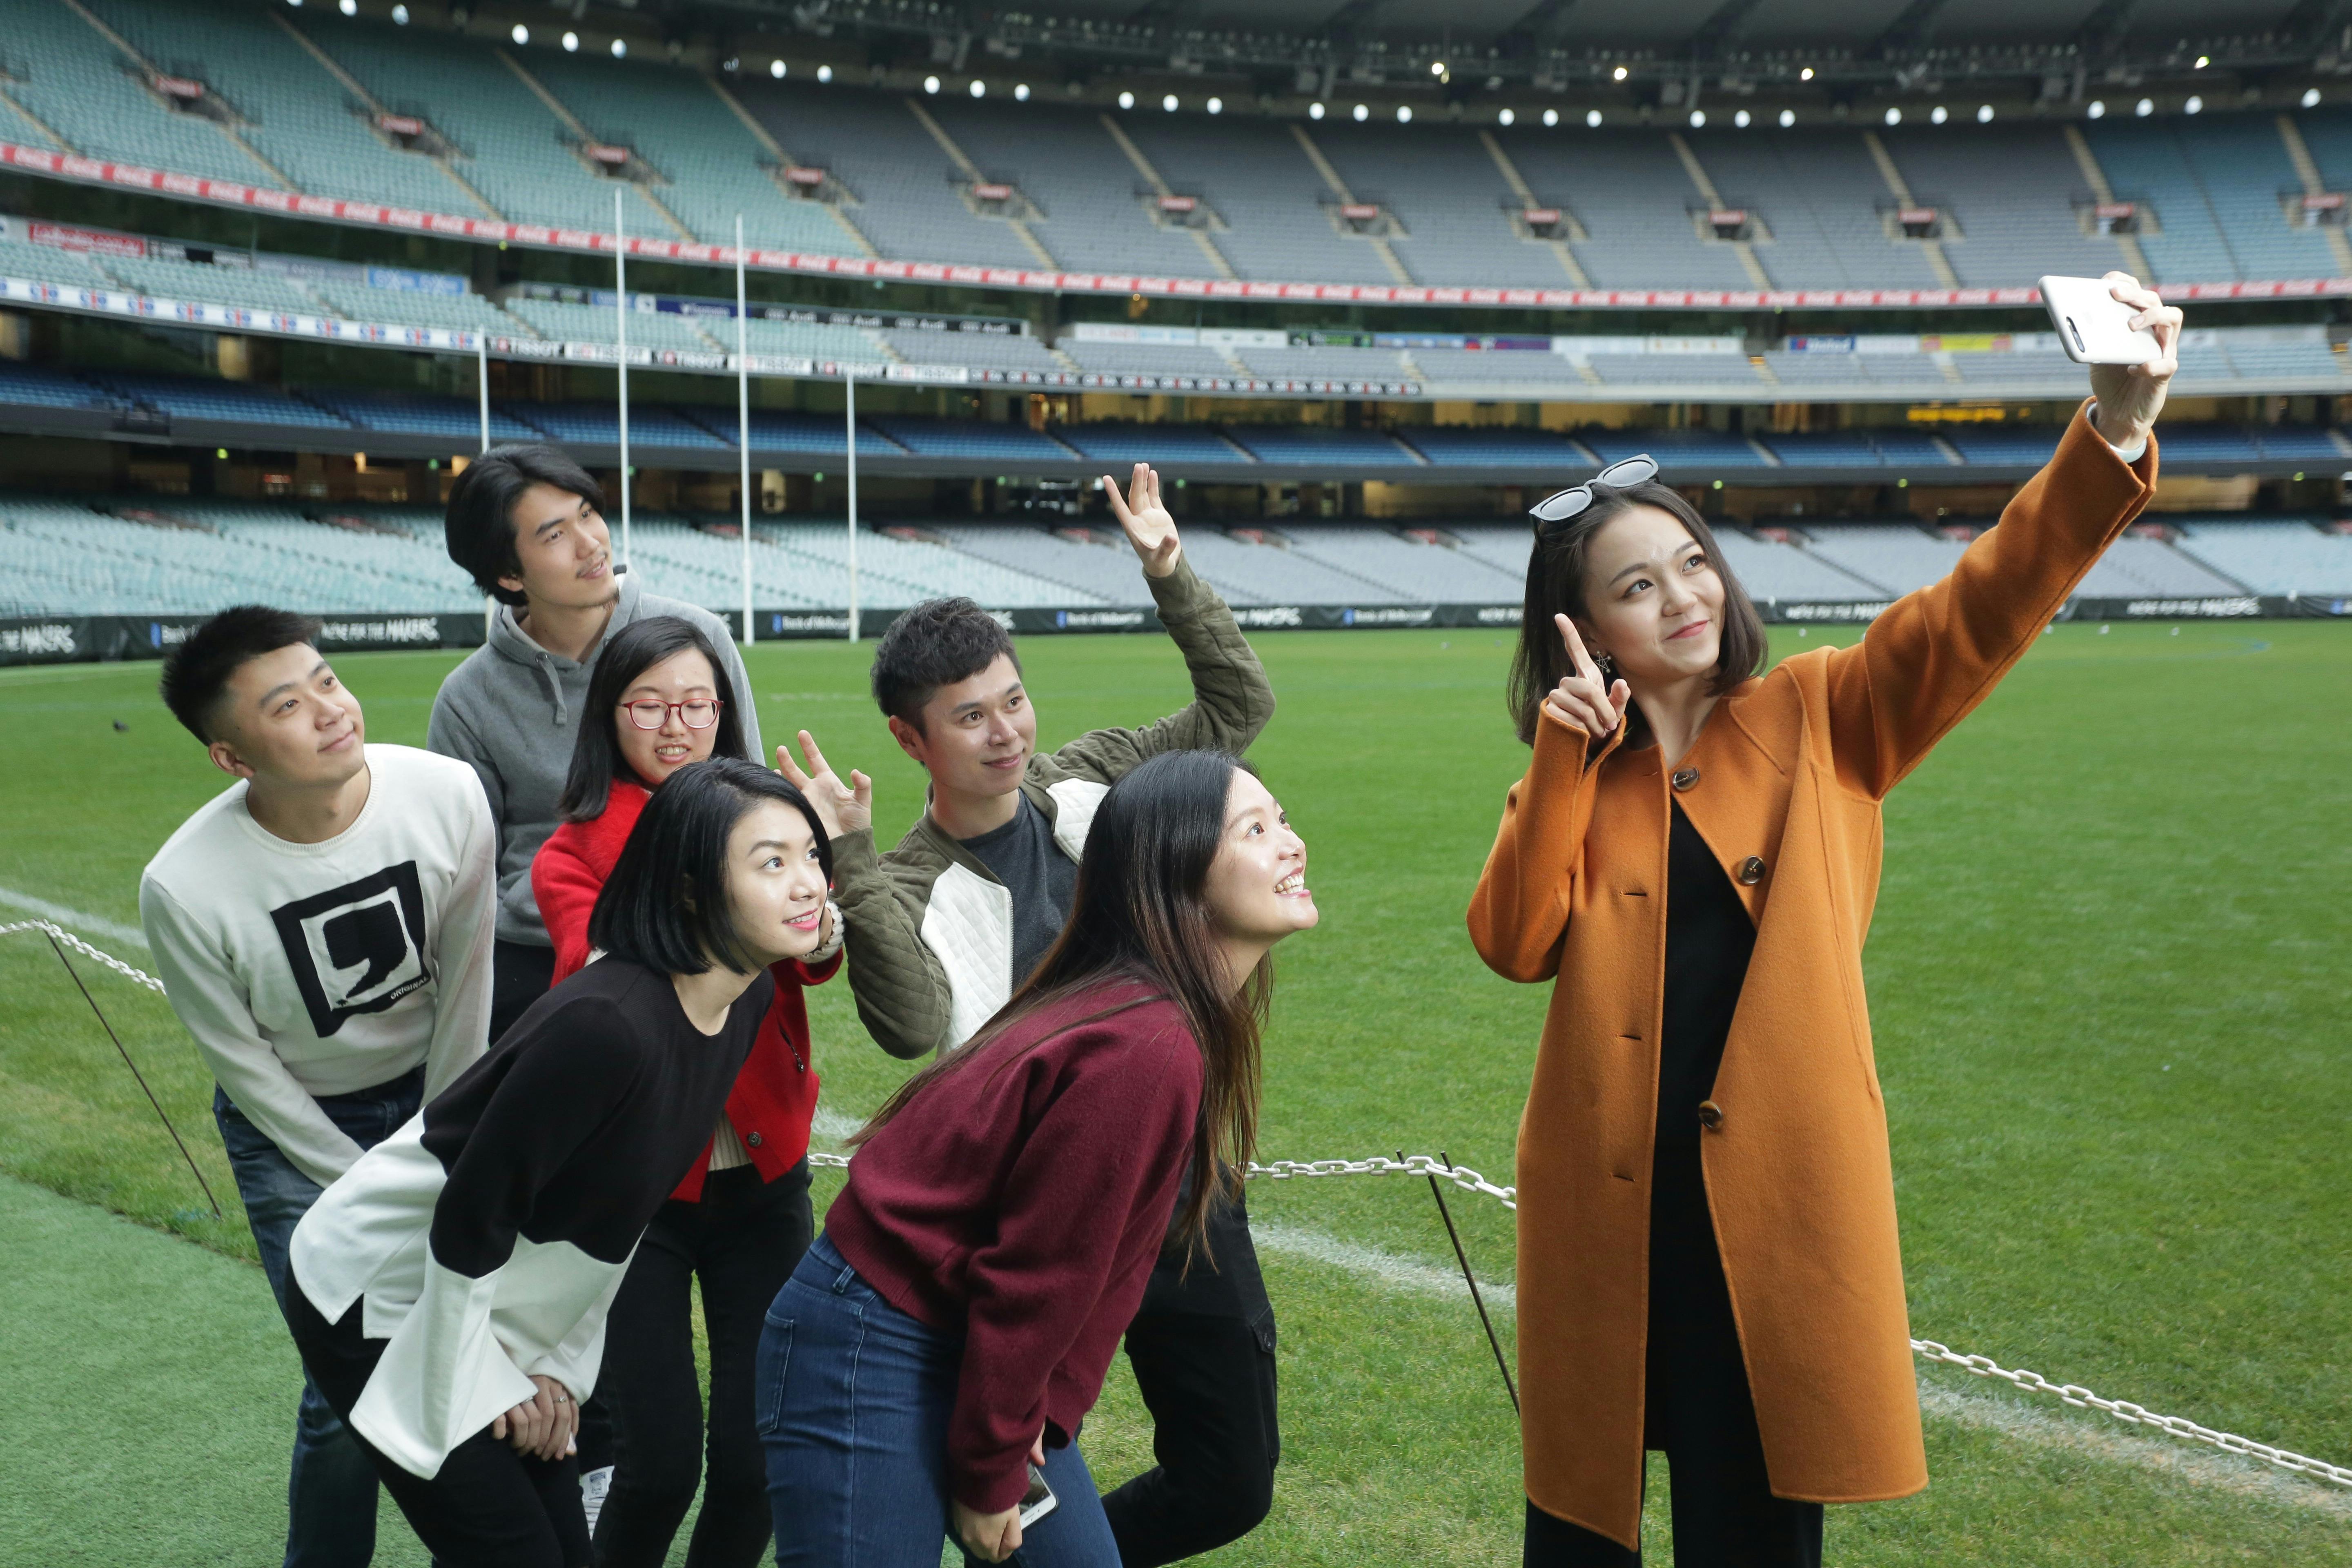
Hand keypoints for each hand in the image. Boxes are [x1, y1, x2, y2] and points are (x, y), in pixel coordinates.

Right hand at [490, 1374, 577, 1461]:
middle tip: (542, 1456)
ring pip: (533, 1420)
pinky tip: (508, 1440)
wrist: (496, 1381)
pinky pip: (510, 1420)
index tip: (559, 1455)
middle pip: (551, 1417)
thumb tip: (571, 1451)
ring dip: (530, 1440)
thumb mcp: (546, 1408)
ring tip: (524, 1450)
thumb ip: (559, 1426)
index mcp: (554, 1387)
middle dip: (550, 1441)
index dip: (564, 1438)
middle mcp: (541, 1384)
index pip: (566, 1414)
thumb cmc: (525, 1400)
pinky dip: (510, 1434)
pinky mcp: (502, 1397)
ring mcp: (521, 1390)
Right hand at [776, 731, 871, 837]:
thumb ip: (863, 785)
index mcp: (828, 782)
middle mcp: (814, 789)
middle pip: (797, 770)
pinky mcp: (801, 813)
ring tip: (773, 766)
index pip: (815, 760)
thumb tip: (856, 772)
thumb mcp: (863, 801)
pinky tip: (773, 785)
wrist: (849, 843)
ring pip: (789, 783)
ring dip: (781, 774)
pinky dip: (780, 792)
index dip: (808, 747)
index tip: (802, 733)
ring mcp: (806, 801)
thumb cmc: (858, 822)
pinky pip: (788, 800)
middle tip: (781, 748)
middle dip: (788, 759)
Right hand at [952, 1501, 1022, 1562]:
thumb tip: (1007, 1550)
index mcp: (986, 1543)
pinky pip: (965, 1531)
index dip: (1004, 1548)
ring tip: (988, 1517)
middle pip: (984, 1553)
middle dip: (992, 1544)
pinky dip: (972, 1527)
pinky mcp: (954, 1519)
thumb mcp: (1014, 1518)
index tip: (1006, 1532)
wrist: (979, 1475)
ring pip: (973, 1543)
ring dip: (981, 1536)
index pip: (996, 1558)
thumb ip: (1013, 1539)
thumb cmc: (999, 1495)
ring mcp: (960, 1530)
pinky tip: (978, 1513)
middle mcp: (970, 1540)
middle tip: (999, 1525)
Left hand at [1102, 462, 1180, 577]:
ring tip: (1143, 465)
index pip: (1120, 507)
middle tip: (1138, 466)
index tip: (1105, 478)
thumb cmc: (1158, 562)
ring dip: (1142, 480)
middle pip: (1134, 497)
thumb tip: (1171, 538)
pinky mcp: (1158, 514)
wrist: (1164, 563)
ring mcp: (1148, 515)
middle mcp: (1138, 519)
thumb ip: (1165, 548)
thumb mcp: (1161, 558)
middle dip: (1136, 482)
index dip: (1113, 493)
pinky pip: (1153, 496)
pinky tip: (1152, 473)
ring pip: (1143, 494)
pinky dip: (1153, 485)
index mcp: (1132, 528)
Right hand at [1543, 615, 1630, 739]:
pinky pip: (1569, 718)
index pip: (1576, 651)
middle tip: (1609, 724)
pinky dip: (1581, 729)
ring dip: (1593, 722)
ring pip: (1579, 706)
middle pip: (1586, 688)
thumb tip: (1622, 683)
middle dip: (1602, 708)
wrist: (1584, 745)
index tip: (1559, 615)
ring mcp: (1556, 696)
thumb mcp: (1616, 712)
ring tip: (1596, 731)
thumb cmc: (1602, 725)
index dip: (1569, 634)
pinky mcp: (1549, 711)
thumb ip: (1621, 697)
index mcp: (1586, 677)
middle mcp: (1568, 683)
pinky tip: (1582, 734)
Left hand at [2085, 272, 2181, 450]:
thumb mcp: (2095, 354)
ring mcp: (2163, 348)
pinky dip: (2151, 364)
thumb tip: (2075, 319)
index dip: (2126, 282)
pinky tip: (2134, 368)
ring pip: (2172, 318)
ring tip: (2130, 325)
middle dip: (2134, 294)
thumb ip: (2091, 337)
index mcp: (2137, 321)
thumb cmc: (2109, 377)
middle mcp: (2154, 330)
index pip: (2138, 293)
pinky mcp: (2166, 372)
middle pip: (2153, 300)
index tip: (2107, 280)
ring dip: (2152, 316)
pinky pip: (2166, 363)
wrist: (2118, 410)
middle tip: (2114, 294)